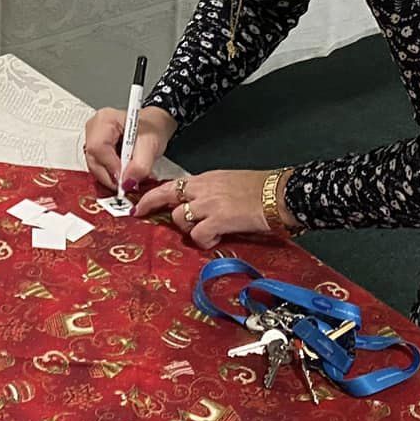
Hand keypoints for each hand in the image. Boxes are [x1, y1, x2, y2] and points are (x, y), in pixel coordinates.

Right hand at [83, 103, 176, 193]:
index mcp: (105, 120)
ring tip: (129, 178)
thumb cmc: (152, 128)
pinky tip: (124, 174)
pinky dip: (111, 176)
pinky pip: (98, 168)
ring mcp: (92, 140)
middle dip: (111, 176)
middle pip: (93, 159)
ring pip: (94, 167)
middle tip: (128, 184)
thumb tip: (127, 182)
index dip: (110, 166)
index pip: (97, 147)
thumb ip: (140, 165)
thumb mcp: (151, 144)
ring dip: (112, 177)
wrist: (154, 128)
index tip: (125, 179)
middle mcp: (94, 129)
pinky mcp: (96, 151)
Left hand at [136, 168, 286, 248]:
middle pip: (168, 200)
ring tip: (211, 233)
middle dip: (166, 214)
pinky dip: (204, 241)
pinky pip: (198, 235)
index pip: (171, 185)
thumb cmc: (261, 190)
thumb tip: (198, 208)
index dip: (152, 197)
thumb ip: (210, 193)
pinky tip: (217, 239)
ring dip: (192, 230)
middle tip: (165, 222)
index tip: (139, 206)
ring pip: (180, 219)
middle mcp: (203, 188)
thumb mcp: (229, 183)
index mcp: (205, 179)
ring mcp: (209, 203)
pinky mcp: (218, 219)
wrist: (280, 194)